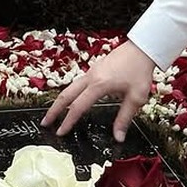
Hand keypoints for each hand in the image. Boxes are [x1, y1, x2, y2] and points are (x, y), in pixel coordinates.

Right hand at [41, 40, 155, 142]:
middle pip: (66, 94)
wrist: (142, 48)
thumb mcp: (136, 98)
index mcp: (99, 85)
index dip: (68, 121)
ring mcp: (92, 71)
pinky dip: (70, 93)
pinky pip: (78, 83)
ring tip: (53, 113)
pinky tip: (72, 100)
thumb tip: (118, 138)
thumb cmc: (140, 71)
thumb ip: (124, 118)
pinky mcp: (95, 69)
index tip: (60, 133)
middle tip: (44, 123)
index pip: (78, 107)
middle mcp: (91, 77)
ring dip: (61, 101)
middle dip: (54, 110)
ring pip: (70, 87)